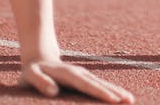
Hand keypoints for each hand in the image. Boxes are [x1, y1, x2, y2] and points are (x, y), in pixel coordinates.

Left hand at [19, 59, 134, 101]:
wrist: (39, 59)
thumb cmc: (32, 71)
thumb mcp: (29, 75)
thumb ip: (40, 81)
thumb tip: (53, 91)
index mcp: (68, 74)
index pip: (86, 85)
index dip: (100, 92)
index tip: (113, 99)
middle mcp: (80, 73)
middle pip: (99, 84)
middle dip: (115, 92)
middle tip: (129, 101)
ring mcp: (84, 76)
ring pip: (103, 84)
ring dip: (117, 91)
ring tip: (130, 100)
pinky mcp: (85, 80)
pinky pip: (100, 86)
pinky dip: (112, 91)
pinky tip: (121, 98)